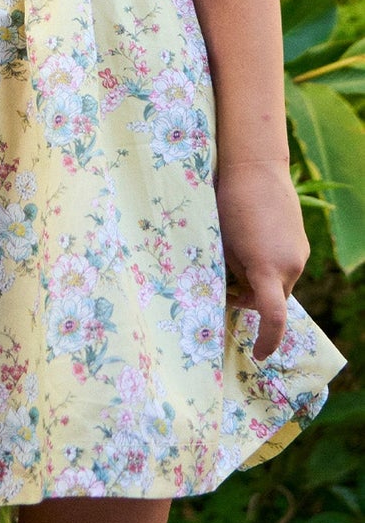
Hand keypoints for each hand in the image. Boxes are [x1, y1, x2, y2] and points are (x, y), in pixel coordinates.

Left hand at [214, 160, 309, 363]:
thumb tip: (235, 293)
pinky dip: (269, 266)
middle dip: (250, 301)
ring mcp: (299, 255)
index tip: (259, 354)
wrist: (256, 167)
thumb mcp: (223, 245)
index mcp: (267, 270)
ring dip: (259, 281)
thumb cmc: (229, 205)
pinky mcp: (300, 243)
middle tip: (224, 286)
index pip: (273, 317)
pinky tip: (250, 242)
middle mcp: (290, 267)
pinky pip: (284, 266)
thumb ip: (233, 275)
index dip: (267, 340)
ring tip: (235, 255)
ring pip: (278, 283)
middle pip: (271, 301)